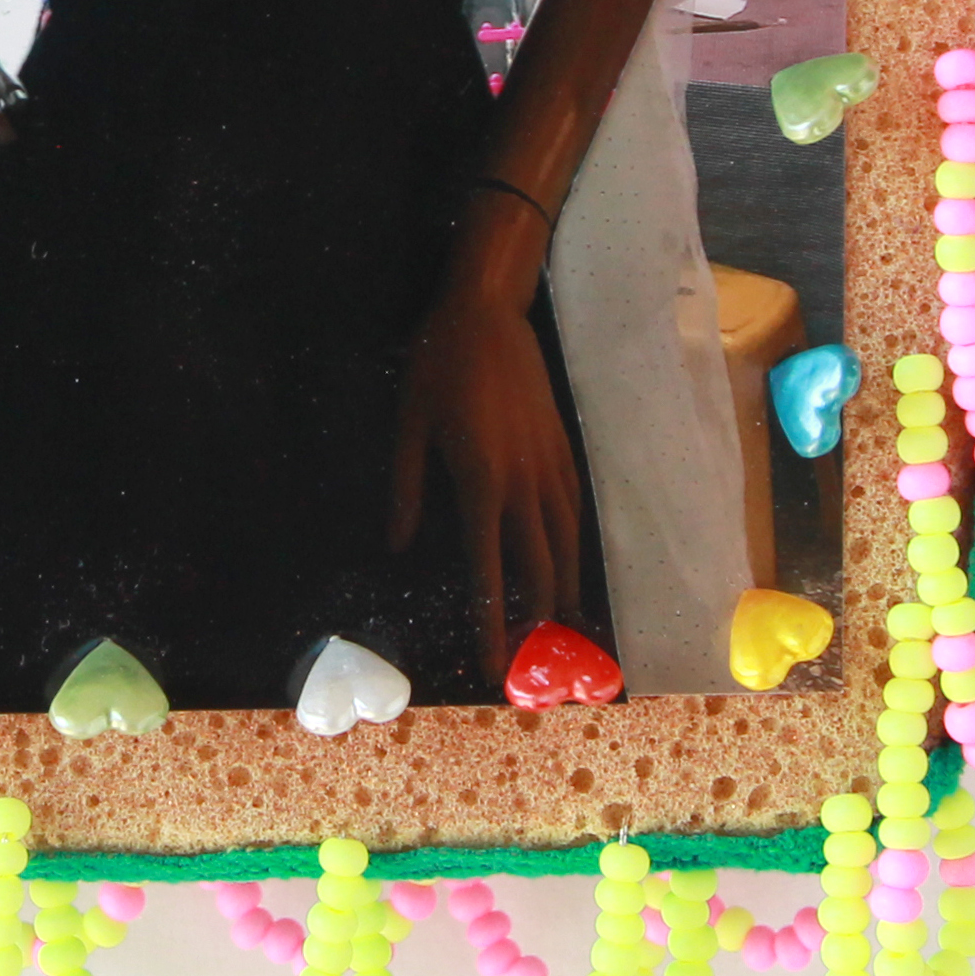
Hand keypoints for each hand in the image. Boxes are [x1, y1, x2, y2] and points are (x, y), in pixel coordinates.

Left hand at [389, 283, 582, 685]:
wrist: (488, 311)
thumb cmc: (438, 363)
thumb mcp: (409, 424)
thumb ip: (407, 488)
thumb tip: (399, 546)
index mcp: (480, 482)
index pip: (486, 568)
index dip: (488, 620)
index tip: (493, 664)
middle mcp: (523, 482)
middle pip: (537, 565)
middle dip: (536, 619)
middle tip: (535, 663)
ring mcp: (549, 464)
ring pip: (565, 541)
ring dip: (563, 589)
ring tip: (564, 630)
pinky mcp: (562, 446)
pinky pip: (574, 508)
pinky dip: (574, 544)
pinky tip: (571, 563)